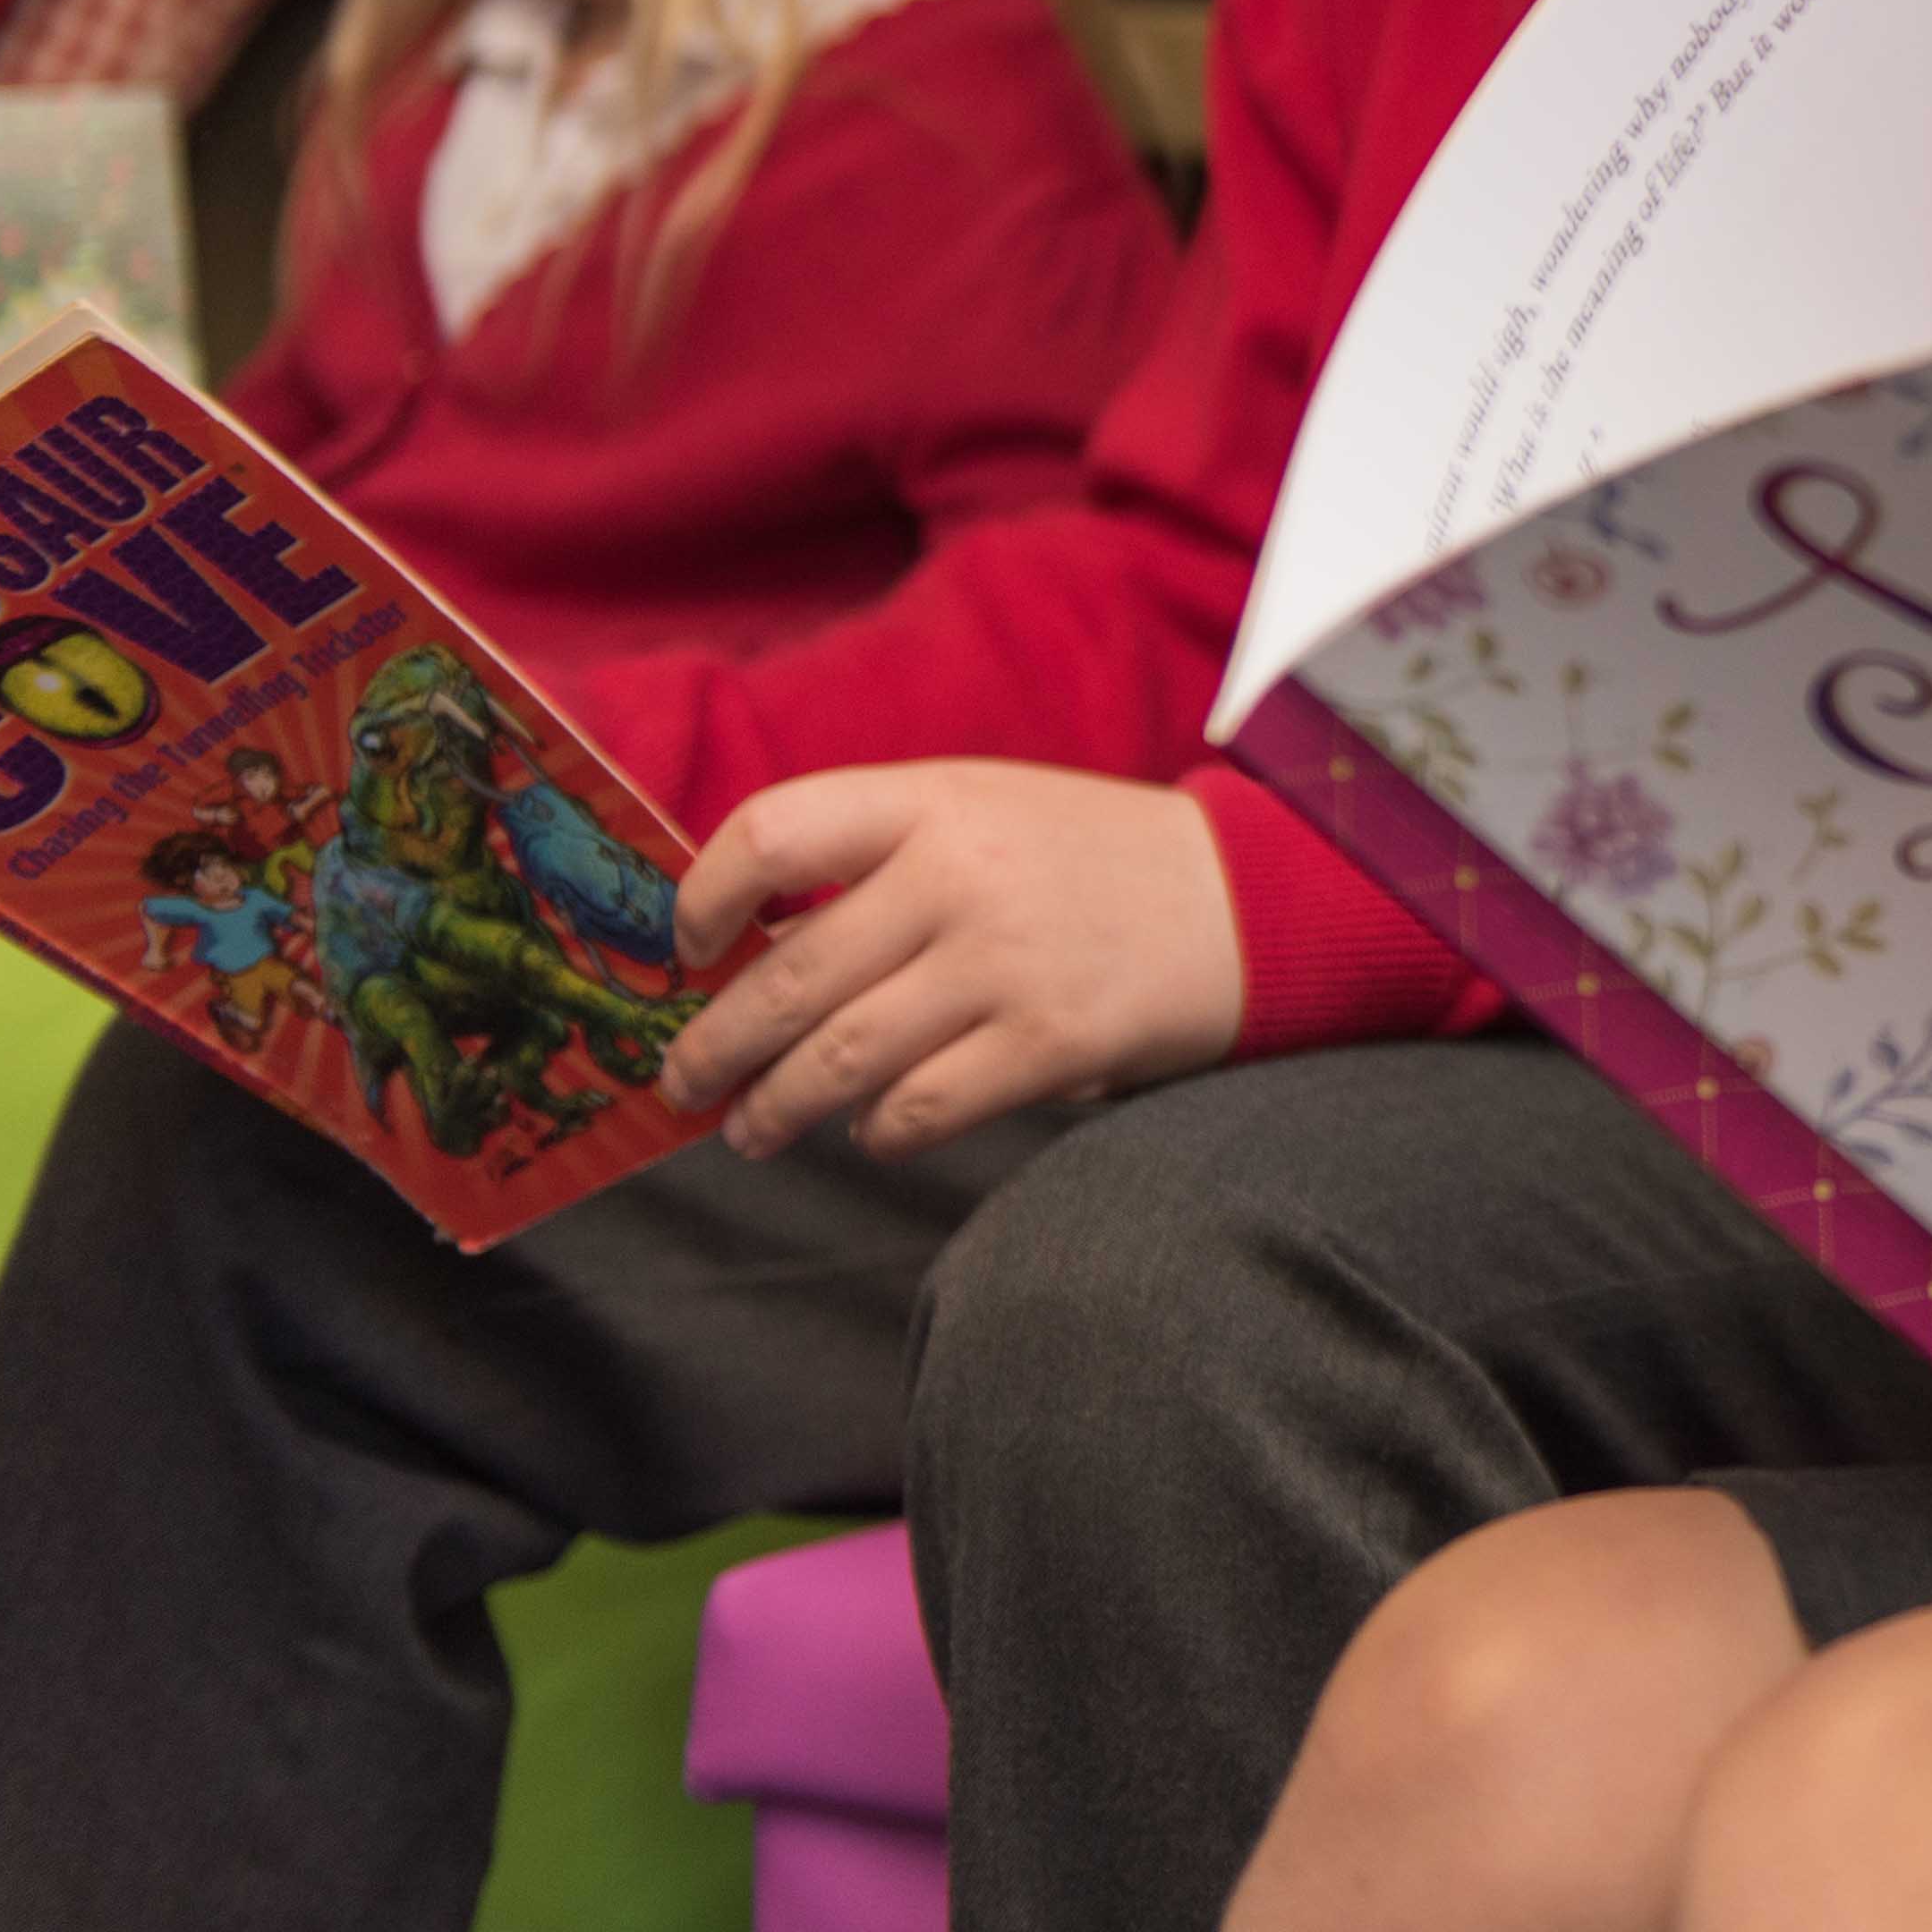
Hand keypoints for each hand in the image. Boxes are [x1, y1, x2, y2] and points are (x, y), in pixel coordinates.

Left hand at [664, 764, 1245, 1158]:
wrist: (1248, 897)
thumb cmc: (1089, 859)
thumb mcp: (985, 810)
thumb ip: (878, 857)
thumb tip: (742, 956)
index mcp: (935, 800)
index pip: (771, 833)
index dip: (703, 901)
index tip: (688, 952)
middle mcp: (961, 875)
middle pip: (787, 979)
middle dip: (712, 1049)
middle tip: (684, 1081)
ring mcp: (1007, 962)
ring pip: (837, 1060)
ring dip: (773, 1109)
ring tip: (752, 1129)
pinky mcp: (1052, 1042)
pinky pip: (917, 1110)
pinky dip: (878, 1131)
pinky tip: (873, 1128)